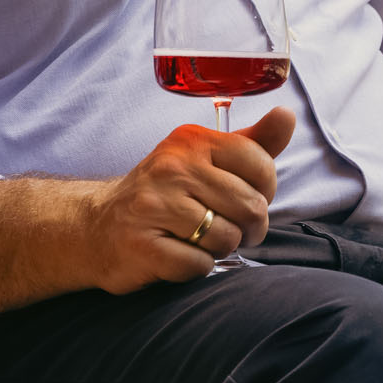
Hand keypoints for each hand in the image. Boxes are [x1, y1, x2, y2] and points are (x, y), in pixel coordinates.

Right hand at [81, 107, 295, 289]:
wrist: (95, 227)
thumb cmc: (163, 194)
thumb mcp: (204, 160)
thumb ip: (252, 142)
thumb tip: (286, 115)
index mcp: (192, 141)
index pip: (259, 164)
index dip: (264, 191)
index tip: (245, 199)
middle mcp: (172, 167)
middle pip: (250, 206)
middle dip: (249, 228)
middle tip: (228, 229)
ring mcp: (153, 206)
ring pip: (226, 238)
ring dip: (220, 249)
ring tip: (199, 240)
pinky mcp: (141, 245)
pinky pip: (198, 265)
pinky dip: (196, 267)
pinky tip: (178, 254)